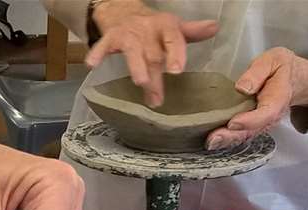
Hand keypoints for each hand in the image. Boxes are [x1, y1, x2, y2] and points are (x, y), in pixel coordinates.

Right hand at [87, 0, 217, 106]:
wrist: (123, 11)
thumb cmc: (152, 27)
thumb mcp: (173, 28)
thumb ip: (191, 33)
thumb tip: (215, 28)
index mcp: (166, 27)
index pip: (174, 39)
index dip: (175, 54)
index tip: (176, 70)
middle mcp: (147, 29)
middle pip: (153, 54)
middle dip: (156, 77)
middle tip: (158, 99)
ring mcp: (128, 34)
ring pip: (132, 52)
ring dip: (136, 67)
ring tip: (140, 83)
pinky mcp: (110, 38)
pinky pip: (102, 46)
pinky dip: (97, 54)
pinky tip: (92, 65)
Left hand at [206, 47, 307, 149]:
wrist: (295, 80)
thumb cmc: (281, 68)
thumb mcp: (273, 60)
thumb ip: (258, 72)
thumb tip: (241, 88)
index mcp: (277, 98)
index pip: (265, 114)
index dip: (249, 120)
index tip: (232, 123)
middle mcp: (271, 116)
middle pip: (253, 130)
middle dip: (232, 136)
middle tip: (212, 140)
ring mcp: (262, 123)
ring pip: (246, 136)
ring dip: (227, 141)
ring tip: (210, 143)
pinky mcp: (254, 125)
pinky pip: (242, 134)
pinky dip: (227, 139)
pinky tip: (213, 141)